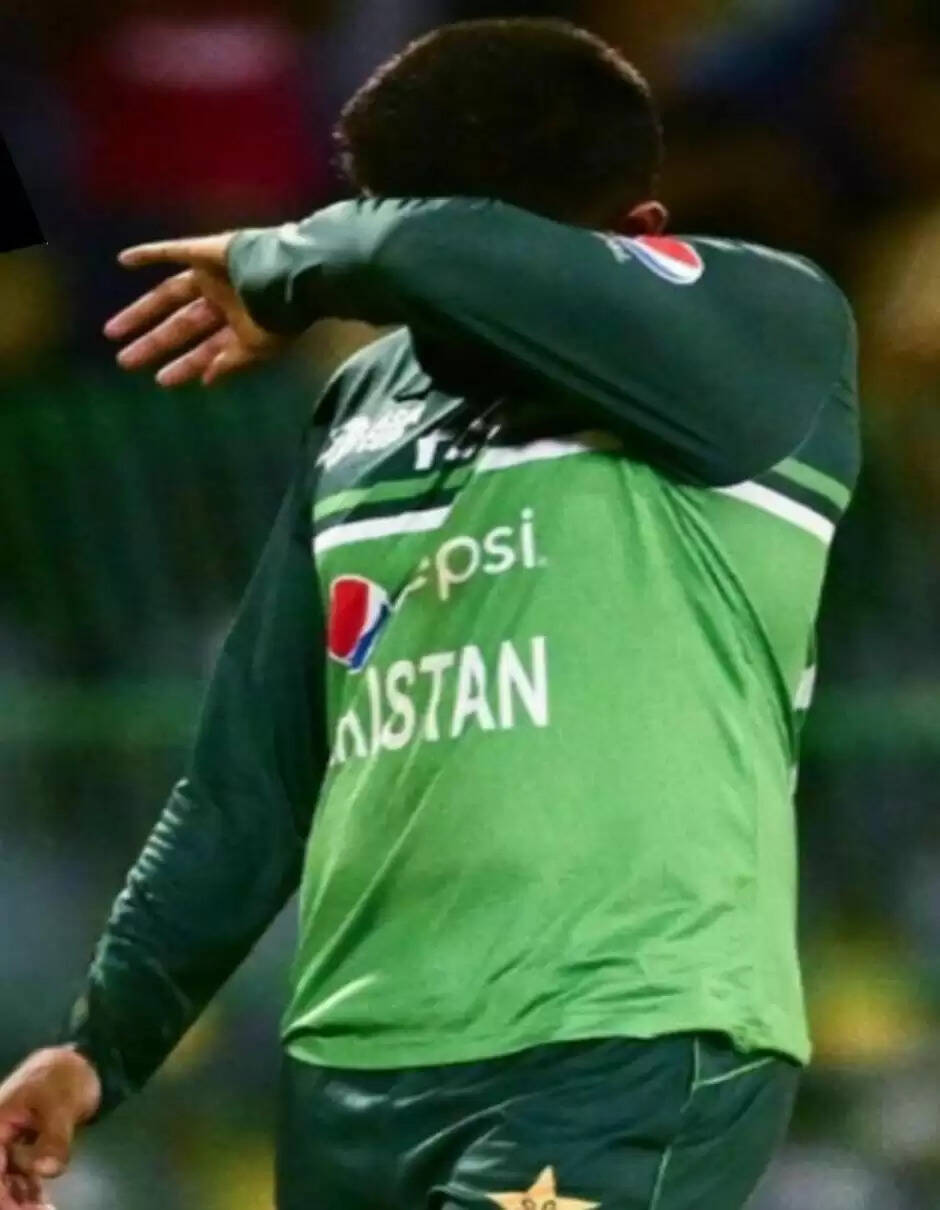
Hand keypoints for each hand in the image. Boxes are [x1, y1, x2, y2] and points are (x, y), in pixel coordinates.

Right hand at [0, 1048, 100, 1209]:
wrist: (76, 1063)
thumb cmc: (63, 1077)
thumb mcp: (60, 1105)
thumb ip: (54, 1138)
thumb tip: (46, 1169)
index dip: (2, 1196)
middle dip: (12, 1202)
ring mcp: (6, 1147)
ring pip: (6, 1184)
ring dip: (20, 1202)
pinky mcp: (21, 1152)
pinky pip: (18, 1180)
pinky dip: (28, 1195)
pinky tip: (43, 1205)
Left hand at [104, 233, 288, 386]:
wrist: (294, 278)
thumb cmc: (281, 317)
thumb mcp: (258, 348)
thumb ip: (231, 363)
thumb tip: (207, 381)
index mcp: (238, 324)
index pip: (204, 348)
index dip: (183, 365)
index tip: (161, 380)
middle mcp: (223, 301)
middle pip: (179, 325)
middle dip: (154, 344)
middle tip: (124, 363)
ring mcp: (213, 275)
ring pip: (168, 296)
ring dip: (141, 313)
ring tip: (112, 333)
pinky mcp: (206, 251)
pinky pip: (172, 251)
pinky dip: (149, 254)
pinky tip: (123, 260)